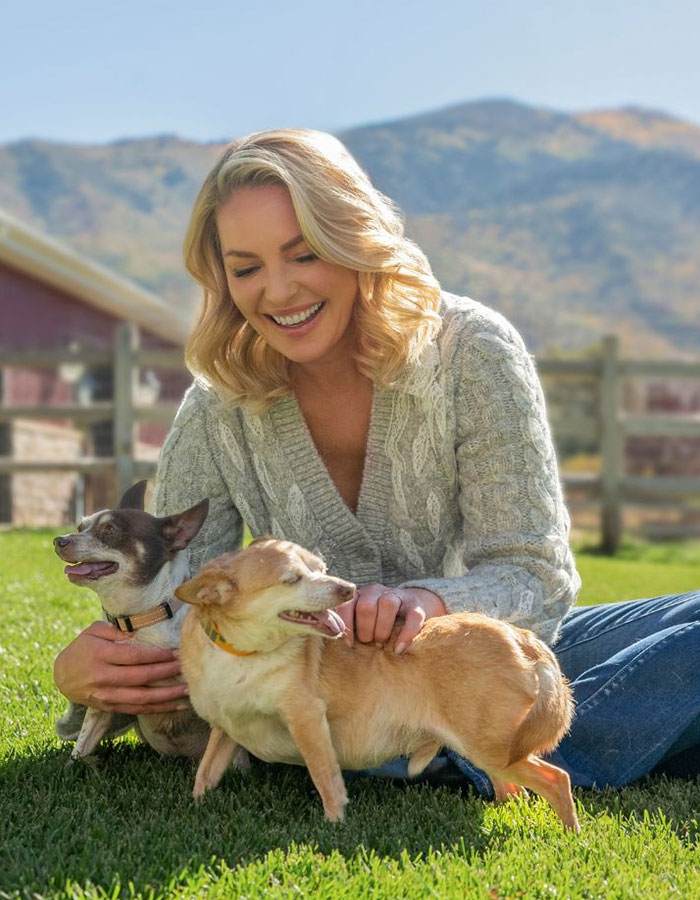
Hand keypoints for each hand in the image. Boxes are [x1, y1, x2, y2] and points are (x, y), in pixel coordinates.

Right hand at [53, 621, 189, 714]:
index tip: (176, 652)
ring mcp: (106, 695)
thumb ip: (117, 630)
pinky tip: (177, 705)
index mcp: (100, 655)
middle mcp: (103, 677)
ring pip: (141, 698)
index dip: (157, 655)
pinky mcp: (110, 707)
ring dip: (167, 696)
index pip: (134, 656)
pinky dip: (158, 708)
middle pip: (141, 677)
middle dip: (166, 673)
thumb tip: (142, 633)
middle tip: (186, 668)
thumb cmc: (83, 648)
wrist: (62, 676)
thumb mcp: (94, 631)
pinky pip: (138, 710)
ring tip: (187, 690)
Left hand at [336, 585, 446, 653]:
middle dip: (365, 629)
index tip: (348, 644)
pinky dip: (406, 634)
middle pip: (366, 606)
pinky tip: (399, 649)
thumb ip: (353, 627)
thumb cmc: (382, 621)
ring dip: (382, 629)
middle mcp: (377, 591)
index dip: (345, 625)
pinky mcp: (417, 605)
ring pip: (387, 604)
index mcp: (360, 595)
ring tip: (381, 644)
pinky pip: (413, 617)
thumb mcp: (364, 621)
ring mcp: (398, 596)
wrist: (417, 604)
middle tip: (369, 642)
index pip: (346, 604)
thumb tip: (338, 647)